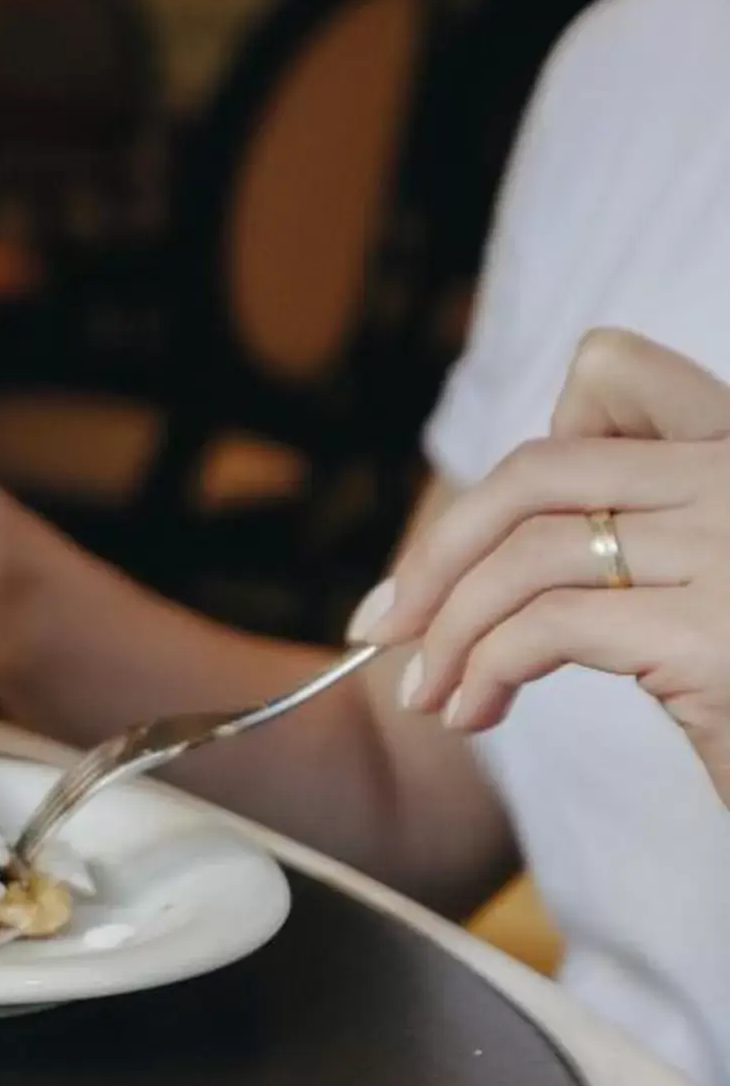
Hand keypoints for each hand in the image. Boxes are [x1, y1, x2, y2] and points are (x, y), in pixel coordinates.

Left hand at [365, 328, 729, 801]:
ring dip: (448, 631)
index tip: (490, 529)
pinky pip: (547, 630)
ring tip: (429, 692)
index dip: (538, 445)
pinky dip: (483, 670)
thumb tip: (469, 538)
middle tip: (389, 622)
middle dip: (441, 552)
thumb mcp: (701, 573)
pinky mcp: (711, 637)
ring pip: (527, 557)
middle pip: (538, 472)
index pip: (615, 374)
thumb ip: (628, 523)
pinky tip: (473, 711)